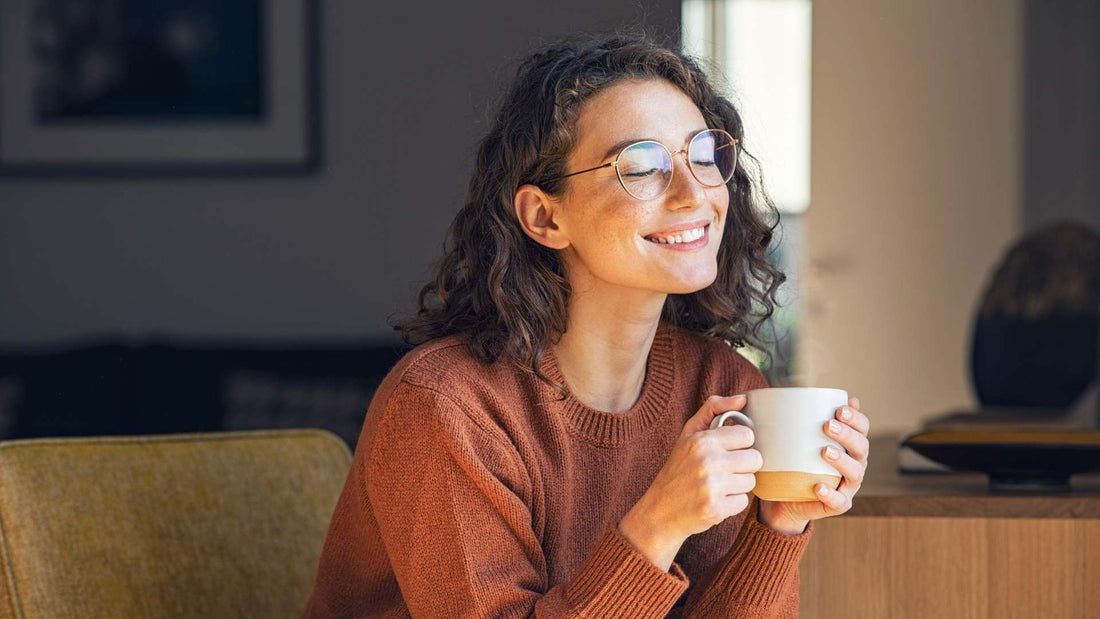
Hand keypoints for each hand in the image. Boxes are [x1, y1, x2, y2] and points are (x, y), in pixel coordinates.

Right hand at [619, 394, 761, 570]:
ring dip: (738, 485)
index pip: (747, 435)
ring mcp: (711, 487)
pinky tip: (715, 500)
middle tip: (724, 470)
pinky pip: (743, 502)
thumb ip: (713, 409)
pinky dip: (732, 503)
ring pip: (751, 481)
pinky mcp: (716, 509)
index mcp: (702, 440)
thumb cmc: (678, 469)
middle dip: (743, 465)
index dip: (740, 444)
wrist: (659, 511)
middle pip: (755, 459)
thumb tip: (743, 398)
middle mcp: (707, 461)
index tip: (727, 451)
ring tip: (718, 486)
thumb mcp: (688, 434)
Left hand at [757, 396, 870, 534]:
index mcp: (849, 445)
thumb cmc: (794, 461)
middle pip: (861, 447)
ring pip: (855, 473)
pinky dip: (830, 493)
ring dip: (842, 460)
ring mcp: (848, 486)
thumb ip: (801, 417)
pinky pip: (838, 501)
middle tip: (827, 425)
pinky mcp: (837, 504)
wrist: (785, 498)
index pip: (862, 428)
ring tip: (824, 451)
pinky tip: (818, 486)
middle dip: (847, 434)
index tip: (839, 409)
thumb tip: (796, 388)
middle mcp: (854, 463)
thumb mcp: (796, 437)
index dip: (856, 418)